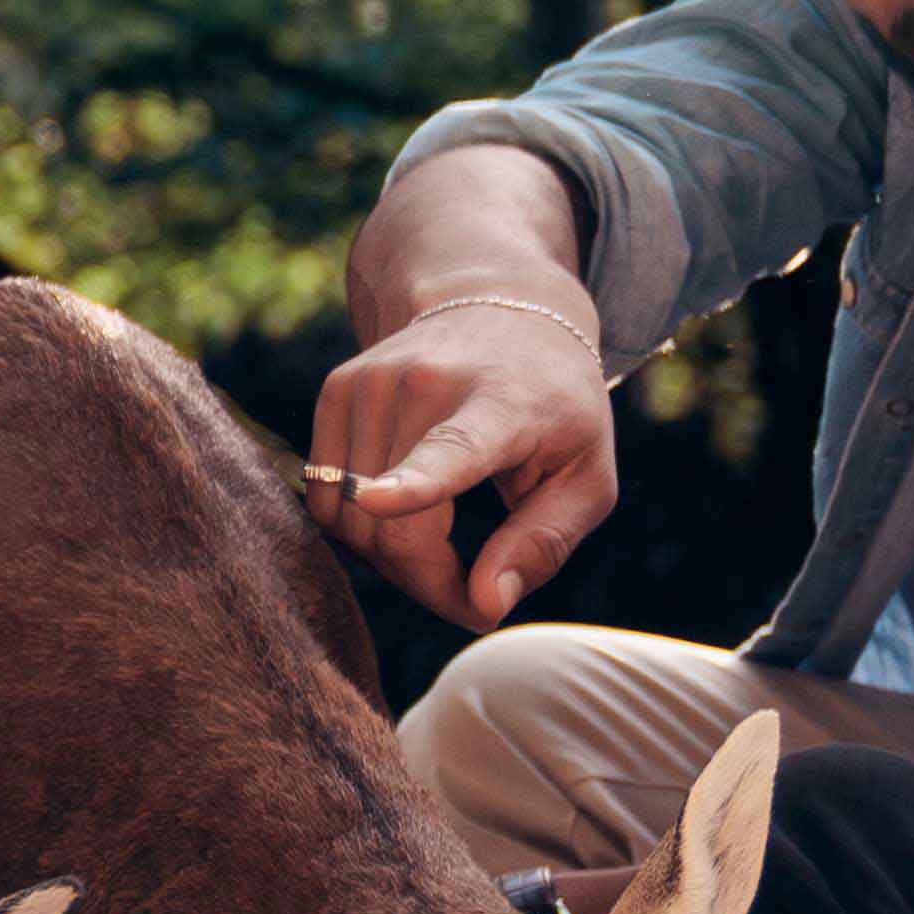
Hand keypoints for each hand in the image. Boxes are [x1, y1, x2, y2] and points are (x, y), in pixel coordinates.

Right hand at [309, 295, 620, 628]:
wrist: (499, 307)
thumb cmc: (556, 406)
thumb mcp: (587, 476)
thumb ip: (543, 544)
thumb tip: (484, 607)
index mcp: (501, 405)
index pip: (454, 447)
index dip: (414, 483)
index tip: (378, 501)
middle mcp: (426, 382)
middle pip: (394, 524)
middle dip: (430, 584)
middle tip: (473, 594)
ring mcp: (372, 381)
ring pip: (350, 522)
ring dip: (391, 562)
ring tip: (442, 551)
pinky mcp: (336, 389)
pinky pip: (326, 500)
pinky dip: (359, 530)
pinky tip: (402, 519)